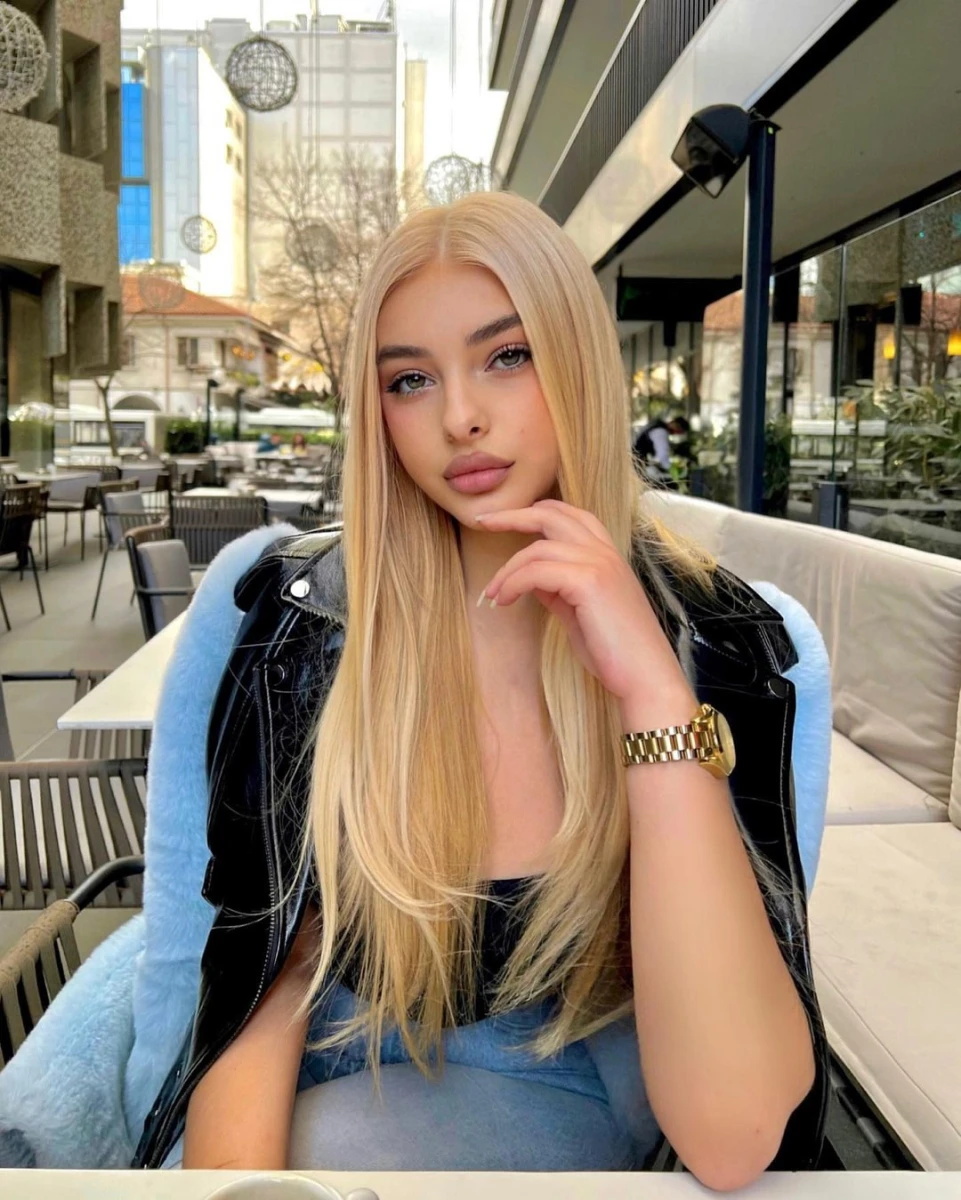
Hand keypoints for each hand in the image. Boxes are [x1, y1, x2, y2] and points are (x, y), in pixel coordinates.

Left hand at [475, 499, 692, 709]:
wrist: (645, 677)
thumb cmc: (615, 652)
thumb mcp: (580, 612)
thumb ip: (559, 590)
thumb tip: (531, 580)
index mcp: (607, 555)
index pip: (571, 515)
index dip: (536, 512)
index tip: (504, 519)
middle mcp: (605, 552)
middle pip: (552, 514)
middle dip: (513, 515)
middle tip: (483, 522)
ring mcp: (599, 563)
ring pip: (538, 548)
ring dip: (507, 570)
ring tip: (494, 593)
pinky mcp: (589, 581)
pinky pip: (536, 571)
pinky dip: (514, 584)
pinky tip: (505, 601)